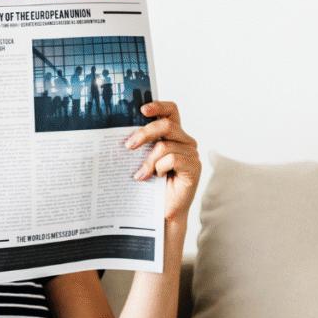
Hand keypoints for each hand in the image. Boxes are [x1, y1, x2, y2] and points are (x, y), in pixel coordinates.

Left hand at [124, 101, 200, 222]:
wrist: (162, 211)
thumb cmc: (152, 185)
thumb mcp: (143, 159)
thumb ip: (140, 144)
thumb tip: (123, 134)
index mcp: (173, 134)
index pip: (171, 111)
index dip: (158, 106)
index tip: (142, 109)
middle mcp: (185, 141)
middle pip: (166, 125)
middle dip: (144, 133)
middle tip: (128, 146)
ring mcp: (191, 153)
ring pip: (165, 146)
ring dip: (148, 161)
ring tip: (140, 175)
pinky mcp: (194, 167)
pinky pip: (173, 159)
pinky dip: (160, 168)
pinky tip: (157, 177)